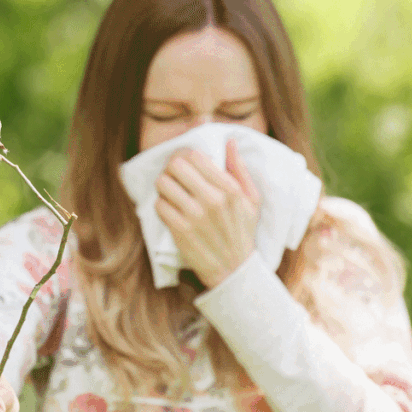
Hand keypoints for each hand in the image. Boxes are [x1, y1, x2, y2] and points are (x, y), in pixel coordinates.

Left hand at [154, 139, 260, 288]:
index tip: (184, 162)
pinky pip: (159, 205)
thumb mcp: (252, 199)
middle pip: (175, 166)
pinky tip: (170, 209)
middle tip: (174, 176)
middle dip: (171, 168)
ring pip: (163, 183)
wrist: (234, 269)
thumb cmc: (243, 231)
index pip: (194, 156)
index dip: (184, 155)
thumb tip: (229, 142)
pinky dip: (161, 205)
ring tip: (171, 192)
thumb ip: (239, 169)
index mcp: (230, 189)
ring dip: (164, 185)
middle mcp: (212, 199)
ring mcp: (195, 216)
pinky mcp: (180, 230)